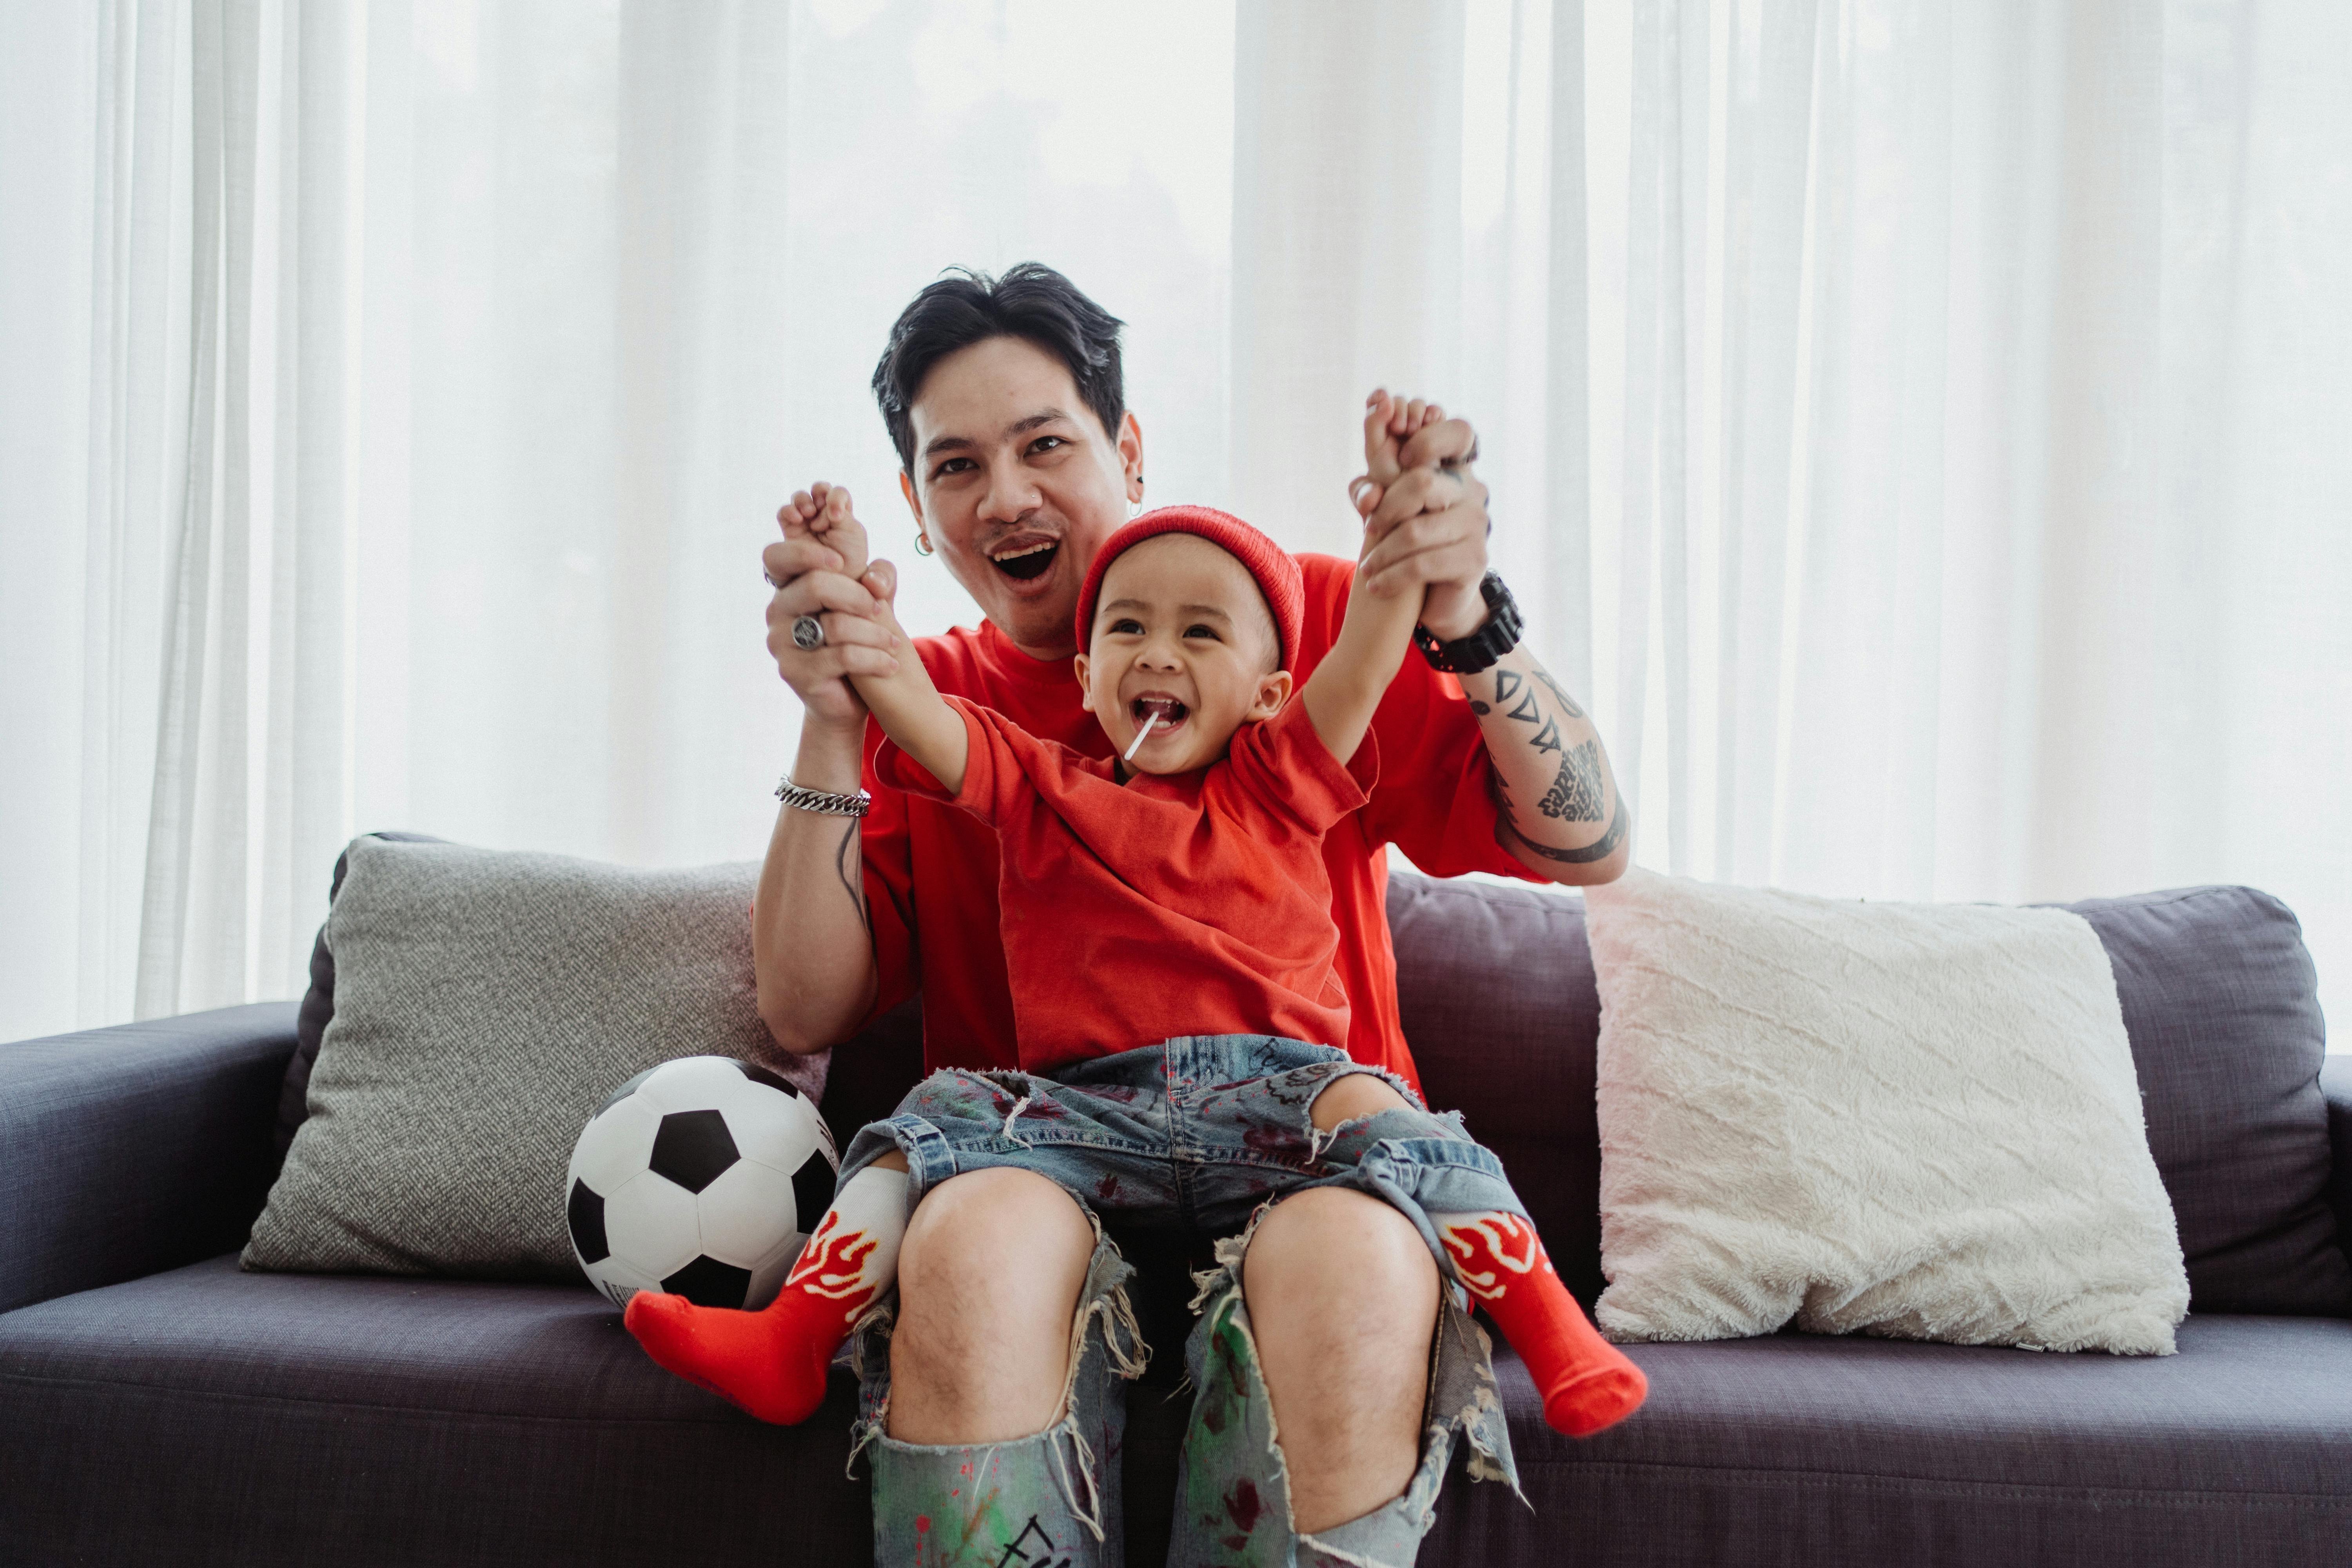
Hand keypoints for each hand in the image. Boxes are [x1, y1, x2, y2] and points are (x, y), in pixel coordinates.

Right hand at [762, 482, 899, 730]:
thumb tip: (876, 577)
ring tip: (894, 644)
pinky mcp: (795, 672)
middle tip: (880, 610)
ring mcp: (782, 643)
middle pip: (815, 584)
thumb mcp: (868, 607)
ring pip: (835, 624)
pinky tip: (890, 665)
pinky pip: (843, 656)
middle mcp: (777, 612)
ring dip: (874, 634)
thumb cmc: (856, 644)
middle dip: (858, 596)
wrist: (847, 699)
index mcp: (789, 588)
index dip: (808, 552)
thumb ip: (876, 581)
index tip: (843, 563)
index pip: (778, 556)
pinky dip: (874, 659)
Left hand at [1348, 392, 1491, 640]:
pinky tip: (1377, 585)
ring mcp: (1476, 525)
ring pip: (1416, 530)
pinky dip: (1391, 577)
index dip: (1426, 440)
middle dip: (1386, 508)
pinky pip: (1422, 564)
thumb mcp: (1386, 509)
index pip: (1458, 432)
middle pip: (1423, 482)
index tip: (1400, 460)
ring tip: (1367, 568)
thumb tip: (1369, 494)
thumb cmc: (1408, 545)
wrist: (1436, 597)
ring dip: (1382, 552)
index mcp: (1454, 469)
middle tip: (1369, 530)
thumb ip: (1371, 489)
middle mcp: (1472, 492)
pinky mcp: (1474, 560)